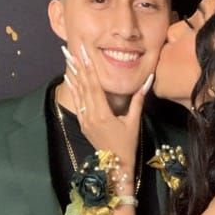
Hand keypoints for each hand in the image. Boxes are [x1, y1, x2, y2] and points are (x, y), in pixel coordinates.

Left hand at [63, 42, 149, 163]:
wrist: (115, 165)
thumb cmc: (127, 144)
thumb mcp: (134, 121)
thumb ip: (138, 100)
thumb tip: (147, 81)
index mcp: (102, 114)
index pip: (94, 86)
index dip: (90, 68)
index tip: (85, 53)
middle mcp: (90, 115)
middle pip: (84, 86)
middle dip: (79, 66)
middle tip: (72, 49)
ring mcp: (84, 120)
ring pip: (78, 93)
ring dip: (73, 74)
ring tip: (67, 58)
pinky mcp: (82, 123)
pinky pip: (77, 102)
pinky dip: (73, 89)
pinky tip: (69, 78)